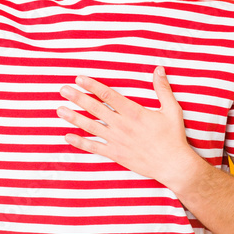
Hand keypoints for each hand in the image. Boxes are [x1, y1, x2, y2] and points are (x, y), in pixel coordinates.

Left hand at [56, 67, 199, 189]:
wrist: (172, 164)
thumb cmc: (173, 136)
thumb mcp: (172, 109)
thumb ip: (163, 89)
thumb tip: (159, 69)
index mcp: (134, 112)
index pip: (108, 95)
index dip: (92, 85)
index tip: (79, 78)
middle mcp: (122, 125)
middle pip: (95, 108)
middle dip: (78, 98)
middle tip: (62, 90)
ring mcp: (117, 140)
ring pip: (91, 127)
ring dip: (74, 118)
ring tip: (59, 109)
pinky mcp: (116, 154)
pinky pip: (94, 147)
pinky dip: (80, 142)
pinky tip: (68, 136)